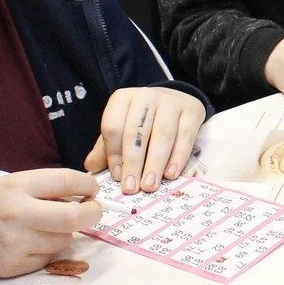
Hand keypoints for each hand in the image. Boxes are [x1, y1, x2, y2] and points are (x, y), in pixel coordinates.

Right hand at [0, 169, 100, 278]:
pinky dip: (46, 250)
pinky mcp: (13, 266)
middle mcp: (17, 213)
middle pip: (74, 217)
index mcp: (16, 186)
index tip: (91, 190)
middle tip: (92, 210)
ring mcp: (15, 242)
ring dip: (63, 233)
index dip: (87, 185)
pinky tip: (26, 244)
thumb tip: (82, 198)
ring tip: (42, 227)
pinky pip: (47, 258)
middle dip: (92, 213)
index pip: (67, 181)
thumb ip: (42, 190)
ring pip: (64, 240)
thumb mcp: (8, 186)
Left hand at [85, 87, 206, 192]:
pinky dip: (178, 158)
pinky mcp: (192, 111)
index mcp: (122, 99)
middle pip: (136, 132)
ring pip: (162, 135)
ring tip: (149, 186)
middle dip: (133, 163)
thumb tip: (91, 167)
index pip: (113, 127)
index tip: (116, 177)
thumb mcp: (122, 129)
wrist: (176, 101)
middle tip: (131, 188)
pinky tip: (170, 175)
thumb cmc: (144, 121)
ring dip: (155, 164)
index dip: (114, 154)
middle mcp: (146, 96)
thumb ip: (106, 148)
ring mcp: (171, 102)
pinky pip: (185, 136)